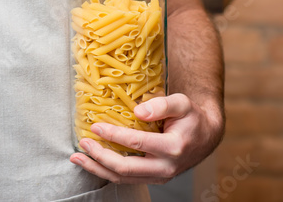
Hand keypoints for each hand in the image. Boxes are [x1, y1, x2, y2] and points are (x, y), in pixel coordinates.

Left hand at [70, 93, 223, 184]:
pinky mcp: (152, 178)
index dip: (114, 136)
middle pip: (126, 168)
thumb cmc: (191, 116)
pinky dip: (106, 171)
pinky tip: (92, 162)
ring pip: (123, 178)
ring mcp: (159, 176)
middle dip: (100, 157)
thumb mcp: (182, 103)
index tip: (95, 126)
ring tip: (78, 157)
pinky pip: (127, 178)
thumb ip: (162, 104)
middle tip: (83, 143)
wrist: (205, 136)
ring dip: (98, 169)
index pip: (138, 143)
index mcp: (173, 147)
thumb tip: (137, 111)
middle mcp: (165, 167)